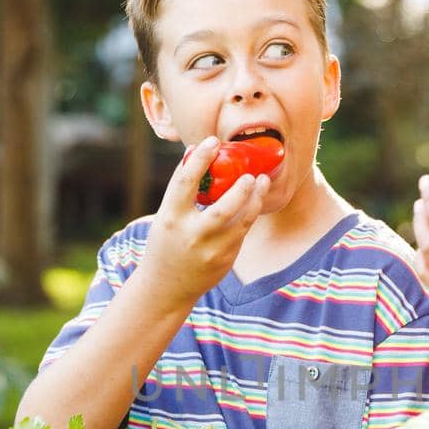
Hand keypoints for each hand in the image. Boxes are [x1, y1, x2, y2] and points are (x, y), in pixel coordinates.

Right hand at [137, 137, 268, 312]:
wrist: (166, 287)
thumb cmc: (166, 242)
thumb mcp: (166, 216)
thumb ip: (182, 190)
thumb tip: (196, 152)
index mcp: (170, 217)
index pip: (186, 182)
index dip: (200, 158)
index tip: (213, 141)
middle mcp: (191, 235)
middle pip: (222, 208)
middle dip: (240, 188)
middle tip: (249, 173)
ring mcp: (210, 250)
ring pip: (241, 222)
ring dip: (255, 200)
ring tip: (262, 181)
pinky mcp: (225, 260)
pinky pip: (242, 232)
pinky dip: (249, 214)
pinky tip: (255, 201)